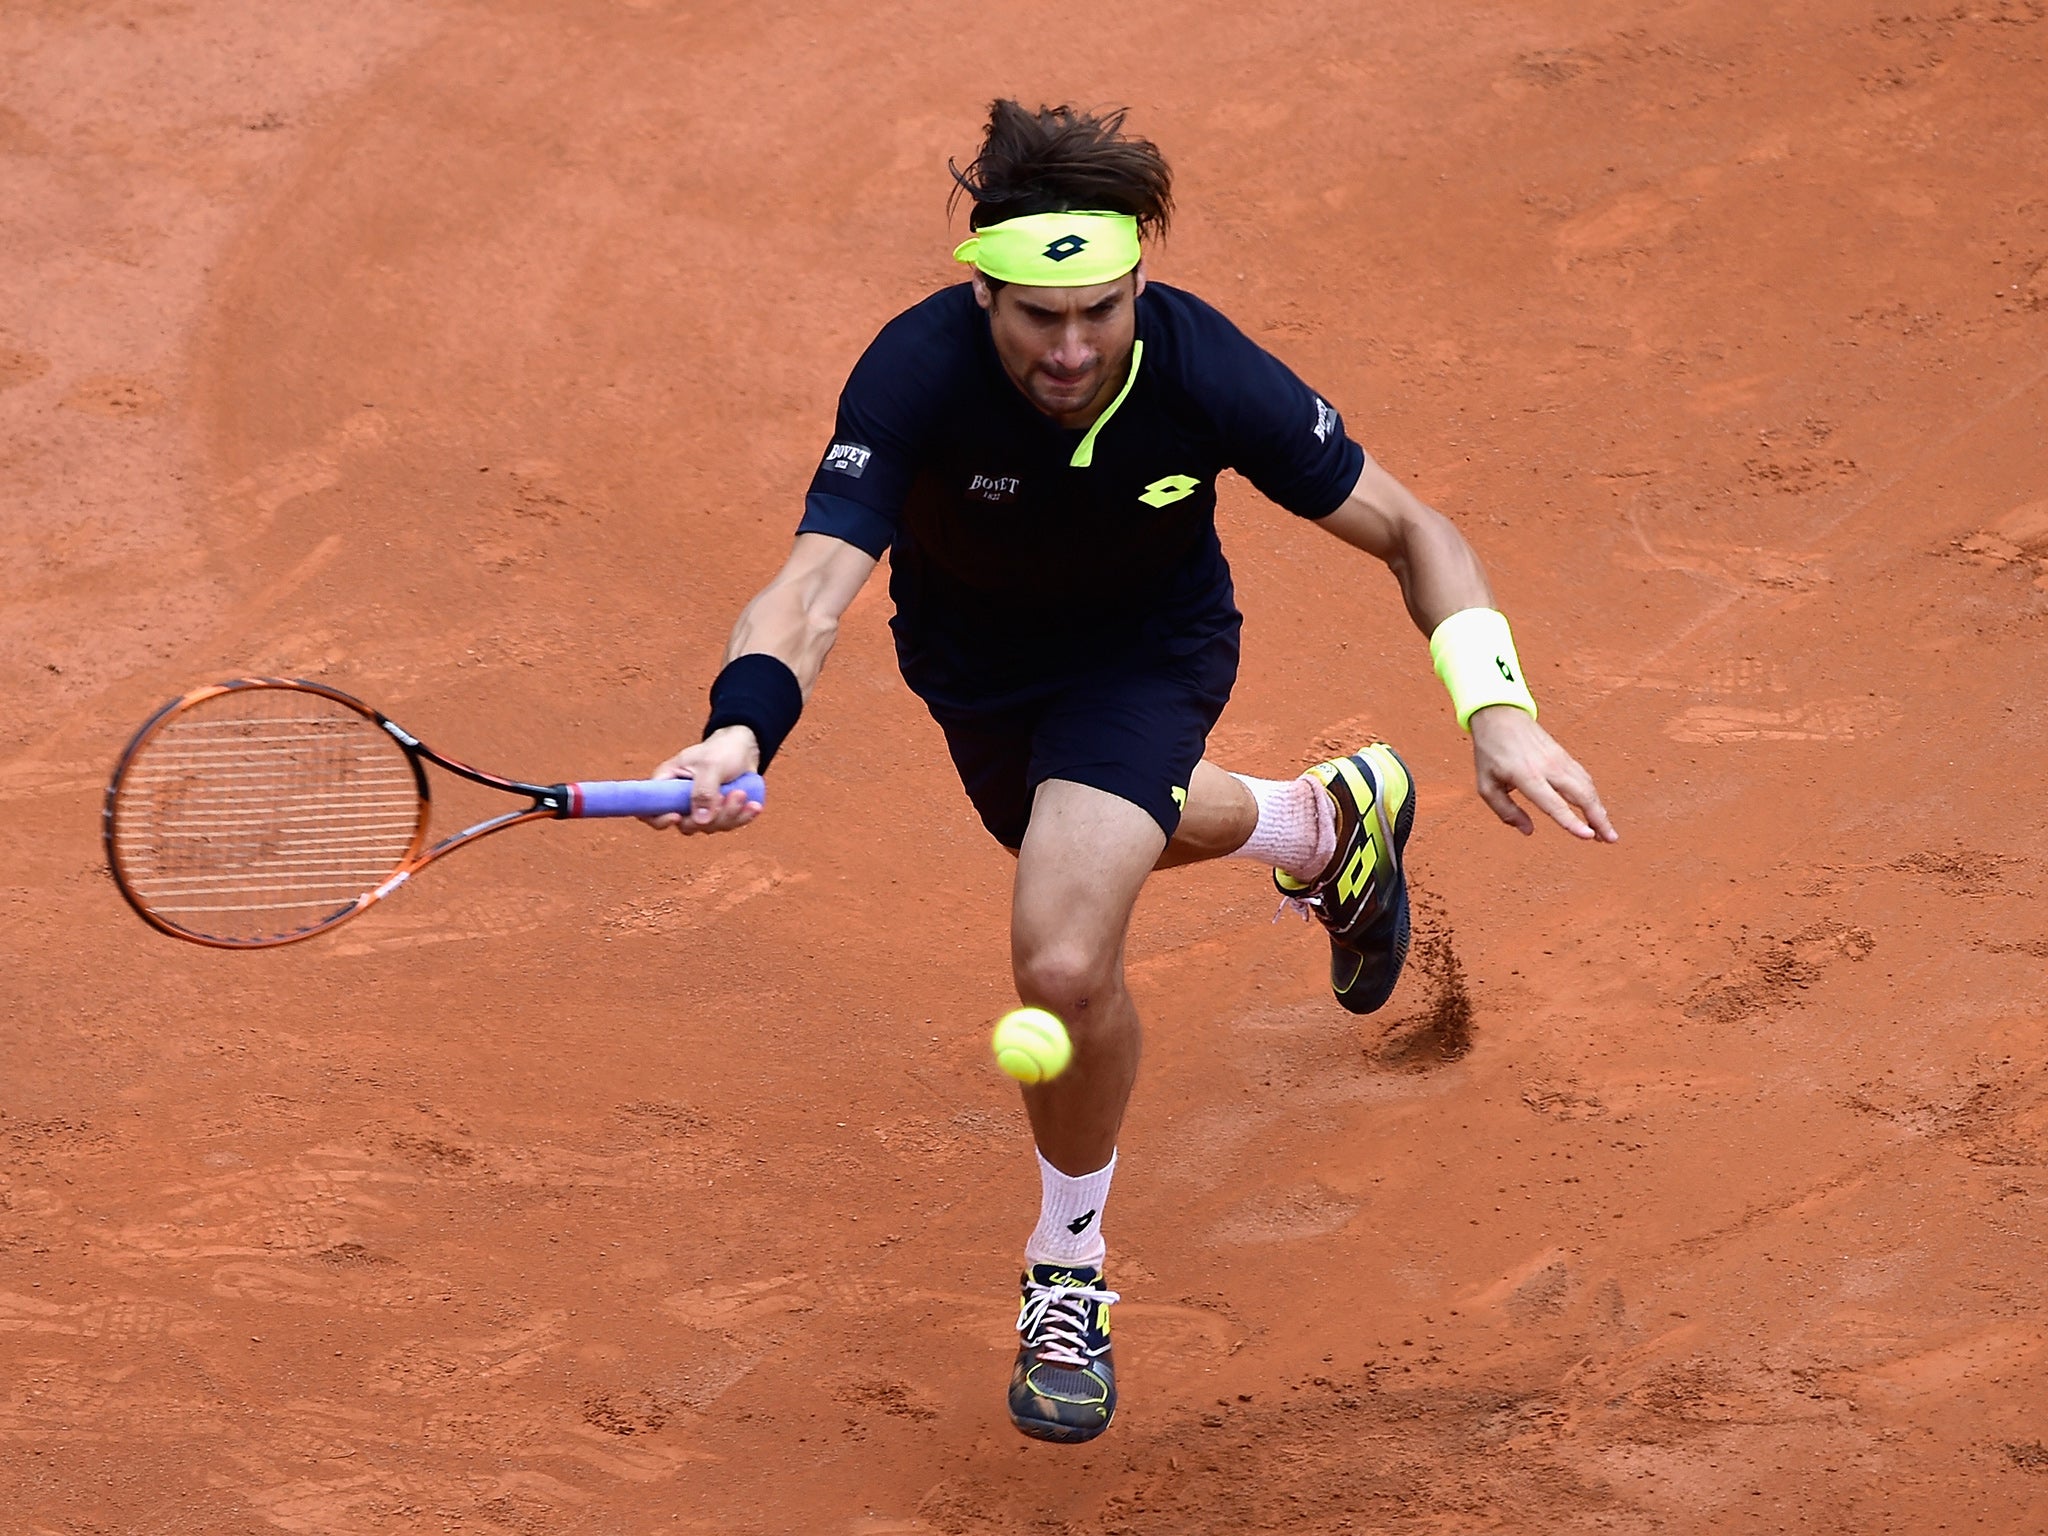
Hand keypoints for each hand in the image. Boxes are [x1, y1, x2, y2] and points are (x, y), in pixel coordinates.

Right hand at [642, 725, 763, 834]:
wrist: (744, 749)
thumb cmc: (721, 750)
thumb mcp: (711, 765)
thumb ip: (704, 791)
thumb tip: (700, 821)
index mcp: (666, 783)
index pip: (648, 809)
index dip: (658, 819)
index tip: (677, 816)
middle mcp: (678, 800)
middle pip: (685, 825)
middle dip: (712, 816)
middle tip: (733, 795)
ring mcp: (698, 809)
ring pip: (708, 827)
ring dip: (730, 814)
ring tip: (743, 793)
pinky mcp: (717, 814)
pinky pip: (726, 825)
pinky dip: (742, 817)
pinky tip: (754, 806)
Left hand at [1467, 706, 1616, 841]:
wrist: (1500, 715)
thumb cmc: (1490, 752)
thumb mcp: (1486, 785)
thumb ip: (1505, 811)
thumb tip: (1528, 831)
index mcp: (1526, 776)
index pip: (1553, 804)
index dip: (1571, 822)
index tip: (1588, 836)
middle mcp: (1548, 767)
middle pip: (1581, 795)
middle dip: (1599, 818)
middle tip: (1610, 839)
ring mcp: (1560, 760)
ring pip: (1587, 787)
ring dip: (1599, 809)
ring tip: (1605, 832)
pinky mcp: (1565, 756)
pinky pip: (1584, 778)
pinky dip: (1594, 796)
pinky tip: (1596, 810)